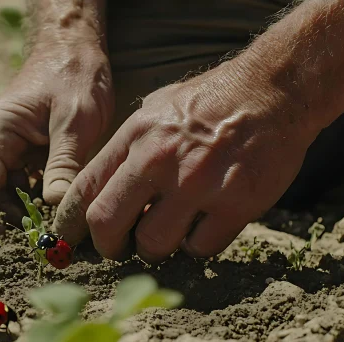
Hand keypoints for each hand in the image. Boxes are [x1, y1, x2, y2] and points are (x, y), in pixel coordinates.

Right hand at [0, 41, 112, 225]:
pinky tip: (60, 217)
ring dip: (29, 217)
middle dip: (12, 224)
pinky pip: (27, 188)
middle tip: (41, 249)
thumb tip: (56, 210)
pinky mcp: (26, 155)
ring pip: (10, 196)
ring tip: (55, 237)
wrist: (77, 49)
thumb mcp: (75, 119)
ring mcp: (9, 150)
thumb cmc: (74, 75)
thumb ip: (64, 164)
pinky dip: (41, 204)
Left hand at [53, 59, 323, 261]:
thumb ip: (125, 150)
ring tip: (167, 233)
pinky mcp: (235, 205)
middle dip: (108, 246)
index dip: (70, 223)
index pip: (84, 190)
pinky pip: (200, 248)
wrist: (274, 90)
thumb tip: (98, 190)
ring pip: (153, 245)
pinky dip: (197, 246)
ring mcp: (198, 185)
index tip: (69, 239)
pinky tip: (203, 227)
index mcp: (135, 138)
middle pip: (107, 224)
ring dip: (156, 248)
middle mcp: (159, 161)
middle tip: (118, 248)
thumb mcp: (155, 110)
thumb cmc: (209, 102)